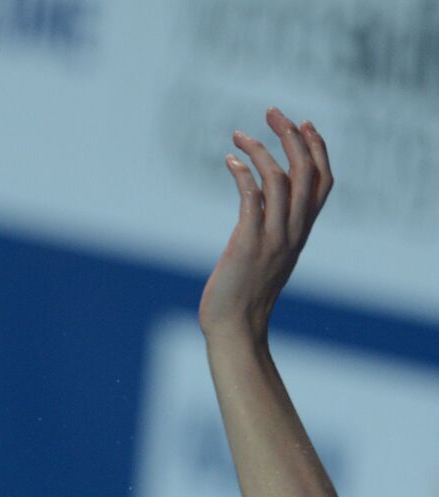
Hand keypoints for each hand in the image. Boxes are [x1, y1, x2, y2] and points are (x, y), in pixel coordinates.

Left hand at [198, 107, 332, 340]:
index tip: (302, 123)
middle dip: (292, 137)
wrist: (235, 328)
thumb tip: (256, 198)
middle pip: (307, 173)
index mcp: (301, 233)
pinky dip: (243, 175)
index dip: (317, 148)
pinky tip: (230, 161)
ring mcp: (273, 239)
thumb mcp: (265, 254)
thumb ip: (268, 226)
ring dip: (262, 151)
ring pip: (281, 181)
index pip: (323, 181)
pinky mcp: (248, 246)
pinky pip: (252, 201)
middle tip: (273, 112)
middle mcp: (293, 233)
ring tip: (239, 134)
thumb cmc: (243, 294)